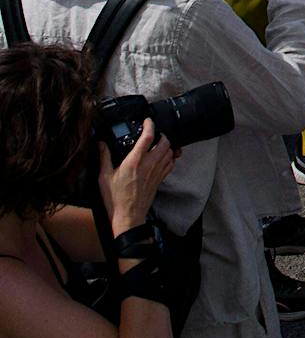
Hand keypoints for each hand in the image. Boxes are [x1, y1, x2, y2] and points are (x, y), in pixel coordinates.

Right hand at [100, 120, 175, 236]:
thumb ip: (104, 158)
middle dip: (161, 134)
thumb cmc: (115, 199)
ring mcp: (156, 172)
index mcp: (134, 162)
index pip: (147, 137)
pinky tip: (163, 157)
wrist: (127, 216)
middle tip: (153, 134)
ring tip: (158, 144)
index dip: (150, 125)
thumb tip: (101, 144)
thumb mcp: (104, 177)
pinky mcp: (160, 179)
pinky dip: (170, 157)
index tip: (147, 121)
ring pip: (170, 151)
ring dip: (166, 145)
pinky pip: (171, 163)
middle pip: (164, 142)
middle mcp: (149, 164)